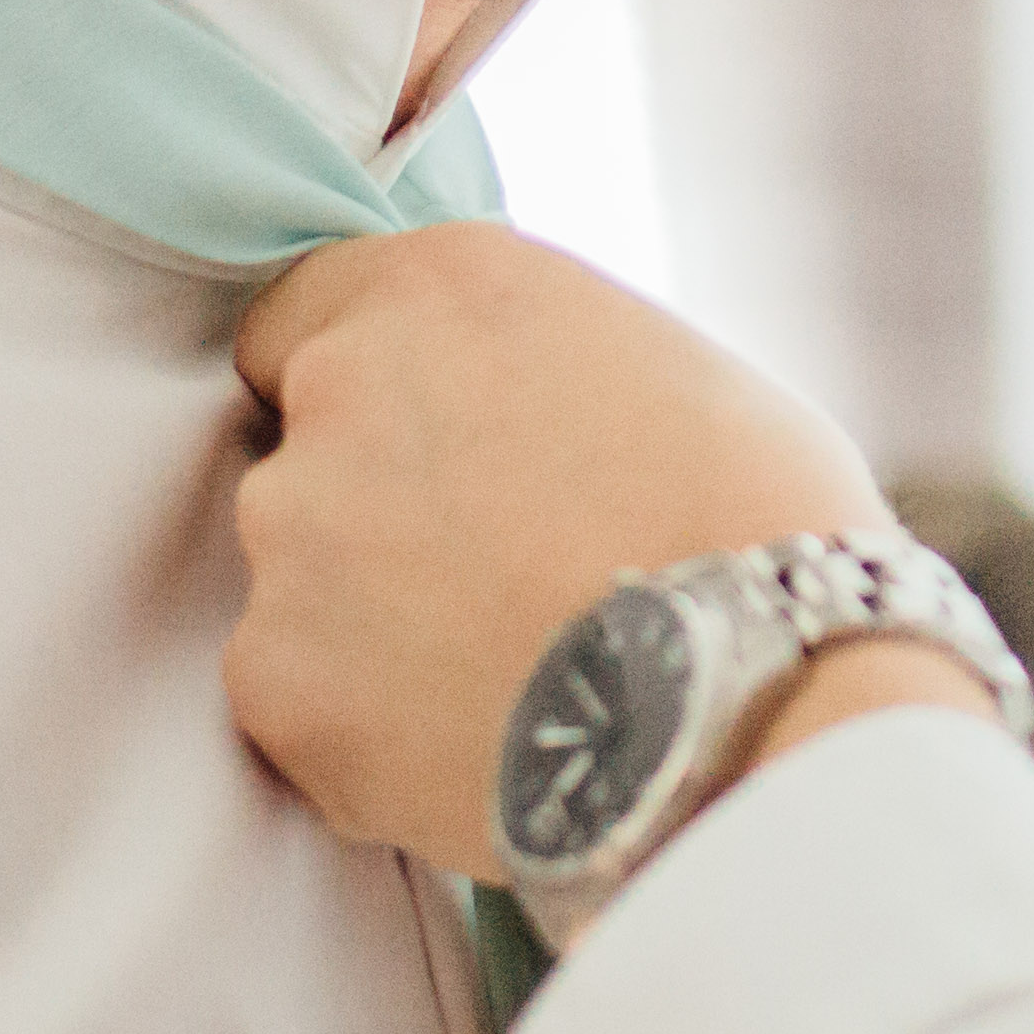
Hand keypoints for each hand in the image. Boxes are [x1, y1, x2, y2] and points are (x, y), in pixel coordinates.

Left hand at [227, 224, 892, 872]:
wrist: (755, 701)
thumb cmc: (759, 528)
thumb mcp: (662, 367)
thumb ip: (536, 369)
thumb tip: (515, 419)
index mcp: (441, 287)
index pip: (308, 315)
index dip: (376, 396)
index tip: (430, 456)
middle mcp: (343, 386)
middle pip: (305, 452)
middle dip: (377, 514)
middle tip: (496, 582)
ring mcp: (294, 536)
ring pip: (299, 583)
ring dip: (367, 625)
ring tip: (503, 678)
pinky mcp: (274, 680)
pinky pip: (301, 706)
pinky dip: (366, 733)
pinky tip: (476, 747)